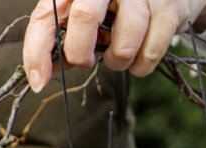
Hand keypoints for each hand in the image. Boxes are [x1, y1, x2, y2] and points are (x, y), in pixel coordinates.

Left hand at [22, 0, 205, 91]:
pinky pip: (150, 53)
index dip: (37, 52)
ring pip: (123, 45)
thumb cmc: (117, 5)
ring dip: (117, 63)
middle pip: (84, 17)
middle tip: (85, 62)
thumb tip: (40, 74)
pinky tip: (139, 54)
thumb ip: (62, 39)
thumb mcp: (84, 13)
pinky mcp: (168, 8)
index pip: (46, 16)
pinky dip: (142, 65)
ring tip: (118, 53)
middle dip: (80, 53)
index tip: (38, 82)